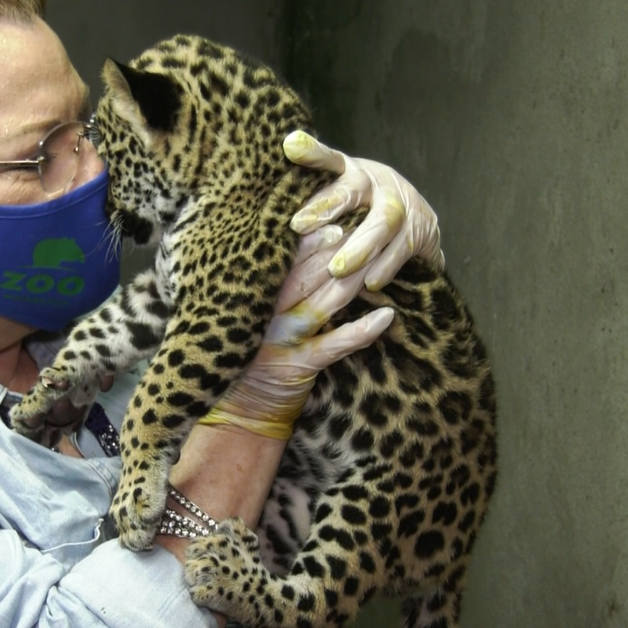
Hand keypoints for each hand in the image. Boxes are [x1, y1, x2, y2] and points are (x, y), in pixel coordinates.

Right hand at [198, 227, 393, 438]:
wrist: (240, 409)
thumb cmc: (249, 354)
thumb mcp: (248, 316)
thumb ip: (267, 287)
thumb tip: (299, 249)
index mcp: (252, 296)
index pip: (283, 259)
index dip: (308, 238)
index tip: (333, 218)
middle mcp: (266, 313)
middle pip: (307, 275)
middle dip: (337, 252)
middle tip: (364, 229)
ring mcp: (283, 339)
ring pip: (324, 302)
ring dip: (355, 281)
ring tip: (381, 260)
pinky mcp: (299, 366)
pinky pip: (335, 345)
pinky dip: (361, 331)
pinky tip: (387, 317)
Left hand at [284, 131, 444, 289]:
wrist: (417, 221)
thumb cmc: (362, 212)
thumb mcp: (340, 199)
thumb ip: (314, 203)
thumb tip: (276, 226)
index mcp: (350, 172)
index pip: (329, 158)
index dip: (311, 152)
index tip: (290, 146)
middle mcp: (375, 183)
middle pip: (352, 190)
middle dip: (326, 205)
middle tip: (298, 224)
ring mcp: (401, 205)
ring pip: (382, 223)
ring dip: (359, 247)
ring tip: (337, 268)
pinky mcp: (421, 231)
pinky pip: (402, 249)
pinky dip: (385, 267)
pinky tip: (370, 283)